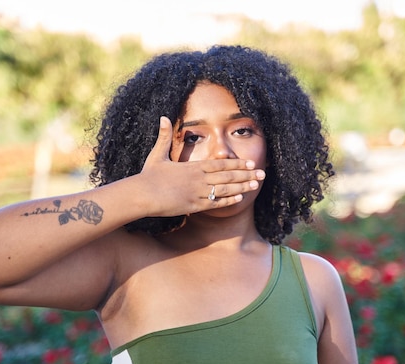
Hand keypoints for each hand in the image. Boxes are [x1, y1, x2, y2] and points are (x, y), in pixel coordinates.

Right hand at [139, 116, 265, 216]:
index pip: (220, 164)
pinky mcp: (193, 206)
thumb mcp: (157, 154)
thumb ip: (164, 137)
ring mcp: (197, 192)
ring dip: (242, 187)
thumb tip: (161, 116)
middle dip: (247, 175)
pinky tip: (240, 198)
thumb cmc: (148, 176)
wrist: (141, 195)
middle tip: (263, 174)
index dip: (237, 163)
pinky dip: (227, 200)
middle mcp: (198, 179)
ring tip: (256, 185)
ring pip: (225, 189)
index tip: (251, 163)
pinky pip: (215, 203)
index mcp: (193, 167)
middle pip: (228, 176)